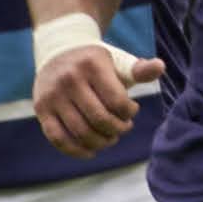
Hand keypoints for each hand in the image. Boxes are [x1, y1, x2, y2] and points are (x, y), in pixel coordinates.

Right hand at [33, 36, 157, 155]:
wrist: (59, 49)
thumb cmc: (95, 62)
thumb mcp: (117, 60)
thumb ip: (139, 68)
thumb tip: (161, 67)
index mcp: (93, 65)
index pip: (116, 100)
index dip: (128, 113)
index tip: (132, 111)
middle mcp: (70, 79)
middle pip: (99, 118)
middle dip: (116, 130)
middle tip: (123, 130)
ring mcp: (53, 95)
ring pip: (79, 131)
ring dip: (99, 142)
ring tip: (110, 139)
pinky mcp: (41, 109)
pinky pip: (57, 138)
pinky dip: (75, 150)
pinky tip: (90, 151)